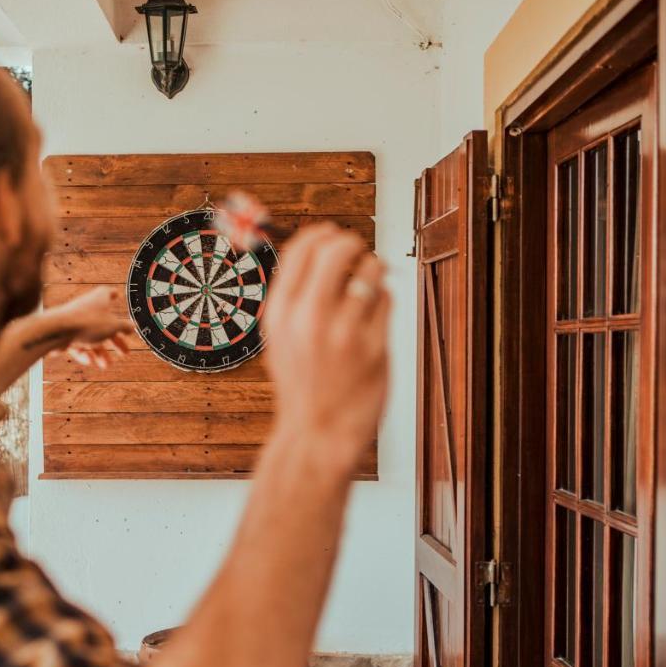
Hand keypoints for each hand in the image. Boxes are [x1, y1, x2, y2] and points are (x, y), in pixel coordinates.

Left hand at [48, 286, 135, 368]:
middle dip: (115, 340)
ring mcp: (75, 321)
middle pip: (104, 324)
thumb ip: (124, 327)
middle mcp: (87, 307)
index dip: (113, 294)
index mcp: (99, 298)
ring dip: (100, 352)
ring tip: (106, 365)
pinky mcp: (65, 333)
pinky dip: (84, 353)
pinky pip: (77, 344)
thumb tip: (133, 326)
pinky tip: (89, 361)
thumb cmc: (88, 323)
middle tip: (125, 353)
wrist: (57, 330)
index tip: (117, 295)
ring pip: (90, 337)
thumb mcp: (113, 326)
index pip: (108, 293)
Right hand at [261, 225, 389, 478]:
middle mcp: (309, 319)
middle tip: (357, 251)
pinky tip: (374, 317)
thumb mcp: (280, 339)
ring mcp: (343, 333)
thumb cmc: (301, 384)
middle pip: (336, 250)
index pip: (301, 250)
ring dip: (373, 270)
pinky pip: (386, 300)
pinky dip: (383, 300)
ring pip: (369, 271)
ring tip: (368, 285)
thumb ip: (294, 296)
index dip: (320, 233)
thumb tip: (319, 247)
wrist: (317, 433)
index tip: (332, 233)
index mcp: (280, 314)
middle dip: (351, 243)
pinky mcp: (374, 347)